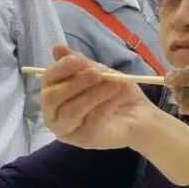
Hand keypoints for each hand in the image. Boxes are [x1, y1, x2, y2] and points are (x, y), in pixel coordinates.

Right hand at [40, 45, 158, 149]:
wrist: (141, 114)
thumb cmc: (115, 92)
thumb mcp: (100, 72)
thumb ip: (80, 63)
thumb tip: (57, 47)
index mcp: (56, 91)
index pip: (47, 79)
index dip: (60, 68)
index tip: (78, 60)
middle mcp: (54, 112)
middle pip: (51, 98)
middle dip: (74, 83)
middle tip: (97, 74)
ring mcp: (67, 128)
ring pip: (70, 111)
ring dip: (92, 95)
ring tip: (114, 85)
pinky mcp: (83, 140)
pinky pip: (89, 122)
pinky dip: (104, 106)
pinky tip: (117, 98)